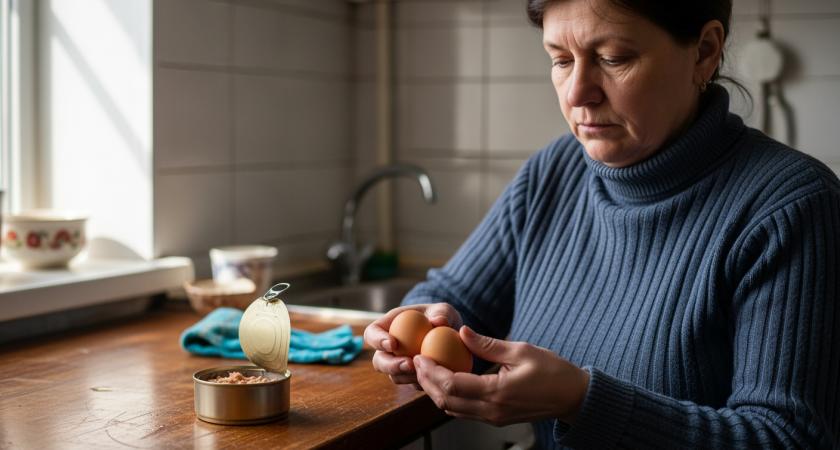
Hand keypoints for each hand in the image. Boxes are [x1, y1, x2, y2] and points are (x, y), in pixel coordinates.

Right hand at [364, 303, 462, 389]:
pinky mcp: (411, 376)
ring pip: (393, 376)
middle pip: (378, 361)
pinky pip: (411, 384)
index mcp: (389, 326)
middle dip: (391, 365)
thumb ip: (442, 312)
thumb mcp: (444, 310)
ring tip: (425, 372)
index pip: (372, 333)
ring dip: (407, 377)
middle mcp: (389, 348)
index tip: (393, 343)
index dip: (377, 340)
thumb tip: (439, 321)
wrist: (449, 333)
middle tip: (409, 364)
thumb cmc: (441, 316)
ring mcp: (399, 364)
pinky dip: (420, 382)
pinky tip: (434, 378)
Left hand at [414, 326, 589, 426]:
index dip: (431, 372)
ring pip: (453, 409)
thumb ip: (488, 345)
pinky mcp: (496, 419)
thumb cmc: (553, 372)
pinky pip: (464, 412)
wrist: (573, 397)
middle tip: (418, 362)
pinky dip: (450, 397)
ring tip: (428, 370)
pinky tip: (448, 381)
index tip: (420, 356)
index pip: (452, 385)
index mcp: (497, 393)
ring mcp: (494, 418)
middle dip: (428, 382)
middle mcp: (492, 411)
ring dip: (436, 391)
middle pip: (447, 400)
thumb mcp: (521, 350)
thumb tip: (462, 332)